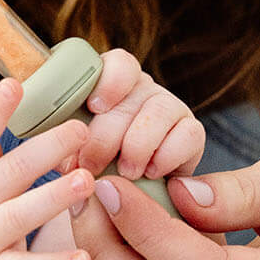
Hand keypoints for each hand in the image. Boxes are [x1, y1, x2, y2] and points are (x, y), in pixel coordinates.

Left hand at [74, 48, 205, 180]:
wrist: (129, 196)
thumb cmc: (94, 169)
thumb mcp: (74, 152)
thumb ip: (69, 146)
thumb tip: (67, 160)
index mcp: (111, 85)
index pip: (120, 63)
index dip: (109, 81)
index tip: (95, 107)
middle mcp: (143, 89)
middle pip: (130, 97)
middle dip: (106, 135)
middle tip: (91, 165)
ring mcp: (170, 108)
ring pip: (157, 114)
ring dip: (137, 146)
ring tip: (124, 172)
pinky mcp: (192, 132)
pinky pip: (188, 134)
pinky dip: (166, 156)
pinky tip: (151, 172)